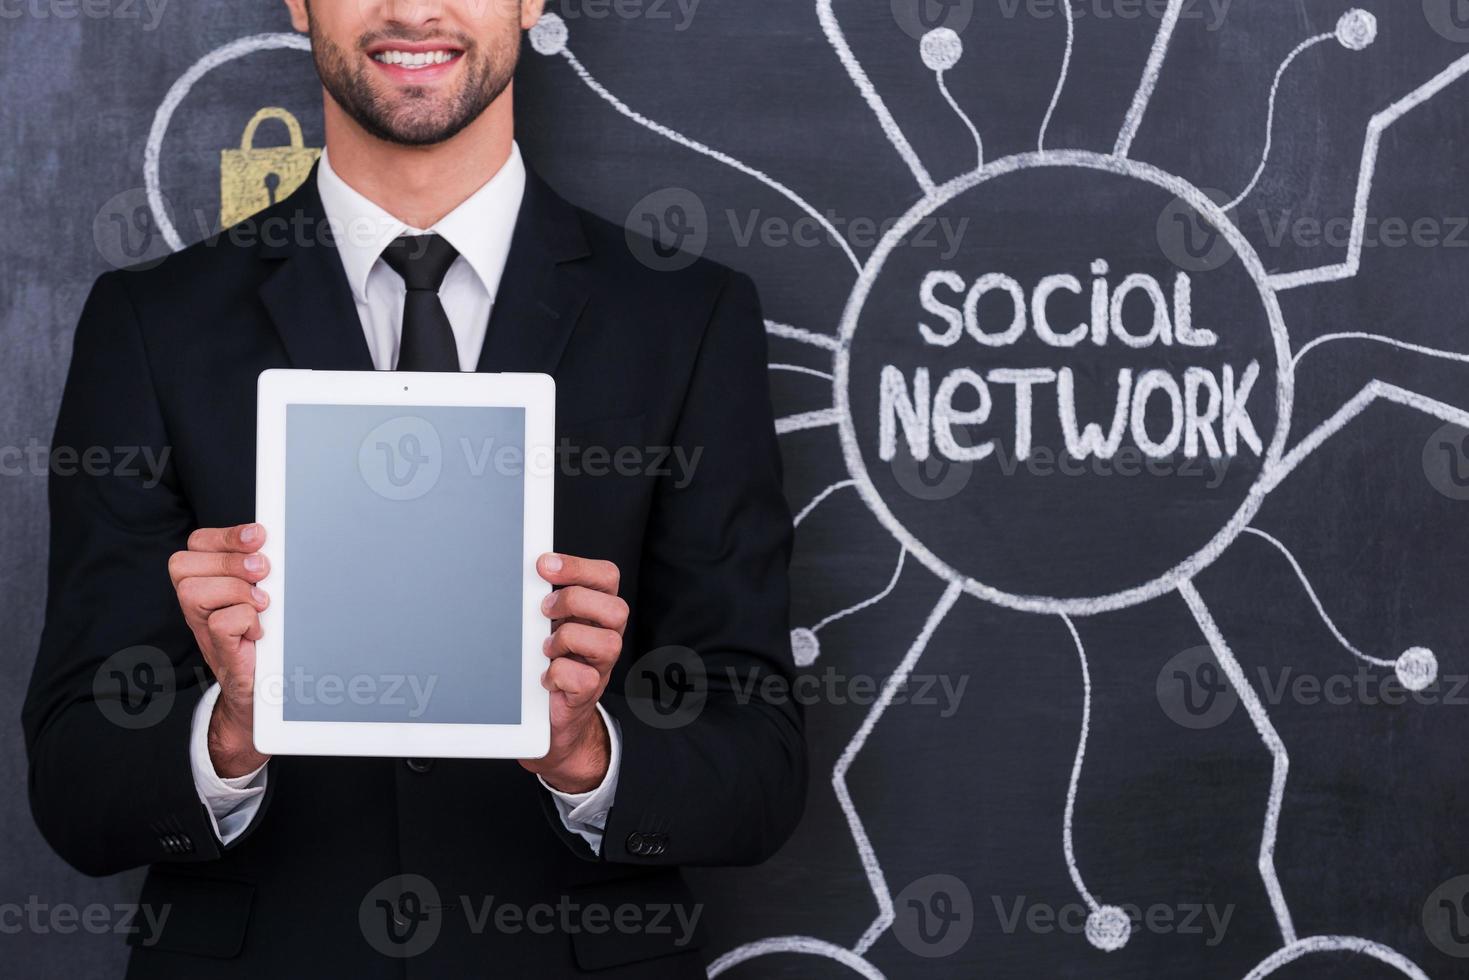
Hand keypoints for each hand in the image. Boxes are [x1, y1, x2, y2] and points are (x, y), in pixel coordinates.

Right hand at [168, 523, 270, 777]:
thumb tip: (272, 540)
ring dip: (236, 592)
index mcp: (207, 579)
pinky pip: (220, 623)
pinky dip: (245, 621)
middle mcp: (196, 602)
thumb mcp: (265, 589)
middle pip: (186, 562)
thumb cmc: (267, 632)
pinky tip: (258, 630)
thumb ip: (261, 564)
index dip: (226, 536)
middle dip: (231, 561)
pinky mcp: (217, 651)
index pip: (197, 542)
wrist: (267, 684)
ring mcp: (201, 627)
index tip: (259, 536)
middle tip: (263, 572)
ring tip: (261, 605)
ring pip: (195, 591)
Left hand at [520, 553, 627, 793]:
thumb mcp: (547, 621)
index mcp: (596, 611)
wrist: (547, 715)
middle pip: (616, 608)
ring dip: (568, 639)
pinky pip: (584, 679)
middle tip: (544, 610)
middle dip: (574, 602)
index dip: (579, 567)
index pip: (607, 577)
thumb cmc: (547, 661)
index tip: (544, 565)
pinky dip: (557, 674)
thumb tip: (521, 570)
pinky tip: (545, 675)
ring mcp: (601, 666)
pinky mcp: (588, 693)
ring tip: (547, 647)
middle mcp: (606, 636)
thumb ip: (544, 596)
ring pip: (608, 643)